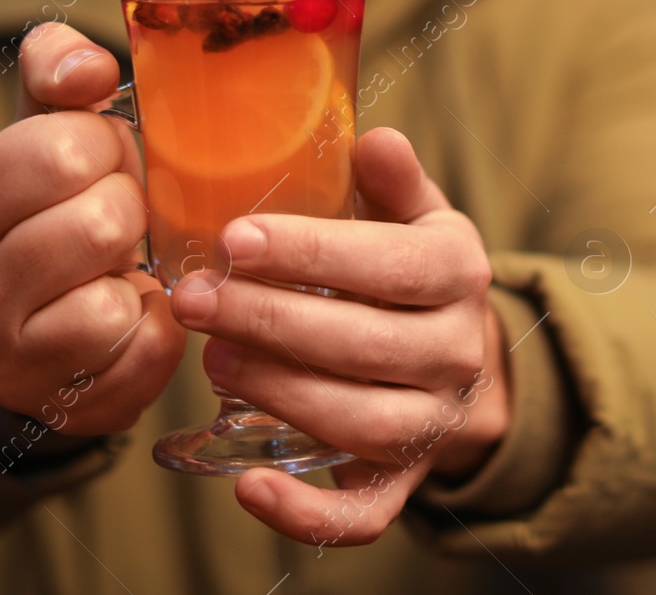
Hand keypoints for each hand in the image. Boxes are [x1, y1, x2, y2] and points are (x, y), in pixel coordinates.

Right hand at [0, 23, 184, 434]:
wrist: (31, 320)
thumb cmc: (52, 204)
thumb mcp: (43, 126)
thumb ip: (56, 70)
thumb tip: (87, 68)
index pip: (62, 149)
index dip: (108, 147)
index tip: (102, 162)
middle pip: (102, 224)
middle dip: (132, 210)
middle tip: (120, 218)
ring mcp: (9, 358)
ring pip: (114, 301)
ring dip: (139, 275)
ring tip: (118, 269)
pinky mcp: (62, 405)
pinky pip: (145, 352)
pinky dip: (157, 327)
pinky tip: (132, 313)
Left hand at [169, 127, 510, 546]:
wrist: (458, 353)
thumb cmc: (410, 270)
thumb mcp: (415, 216)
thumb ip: (393, 182)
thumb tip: (376, 139)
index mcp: (459, 275)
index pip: (392, 267)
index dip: (312, 254)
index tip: (236, 239)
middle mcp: (457, 354)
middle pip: (365, 346)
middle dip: (270, 320)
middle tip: (196, 298)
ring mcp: (433, 424)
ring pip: (361, 425)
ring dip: (280, 394)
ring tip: (213, 360)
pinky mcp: (404, 481)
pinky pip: (365, 517)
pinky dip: (305, 515)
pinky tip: (246, 486)